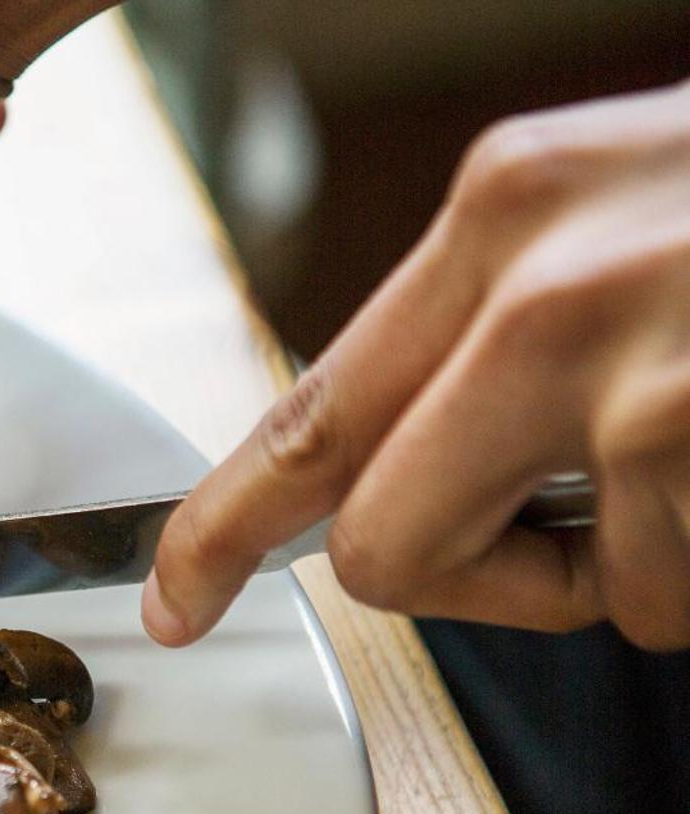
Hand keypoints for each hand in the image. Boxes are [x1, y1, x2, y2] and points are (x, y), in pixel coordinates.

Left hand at [144, 83, 689, 652]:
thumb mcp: (629, 225)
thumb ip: (500, 334)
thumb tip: (402, 472)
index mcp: (506, 210)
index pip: (309, 406)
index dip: (219, 527)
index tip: (173, 601)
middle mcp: (542, 279)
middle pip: (382, 550)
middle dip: (476, 584)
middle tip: (576, 538)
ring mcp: (633, 365)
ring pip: (554, 593)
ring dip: (644, 571)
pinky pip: (660, 601)